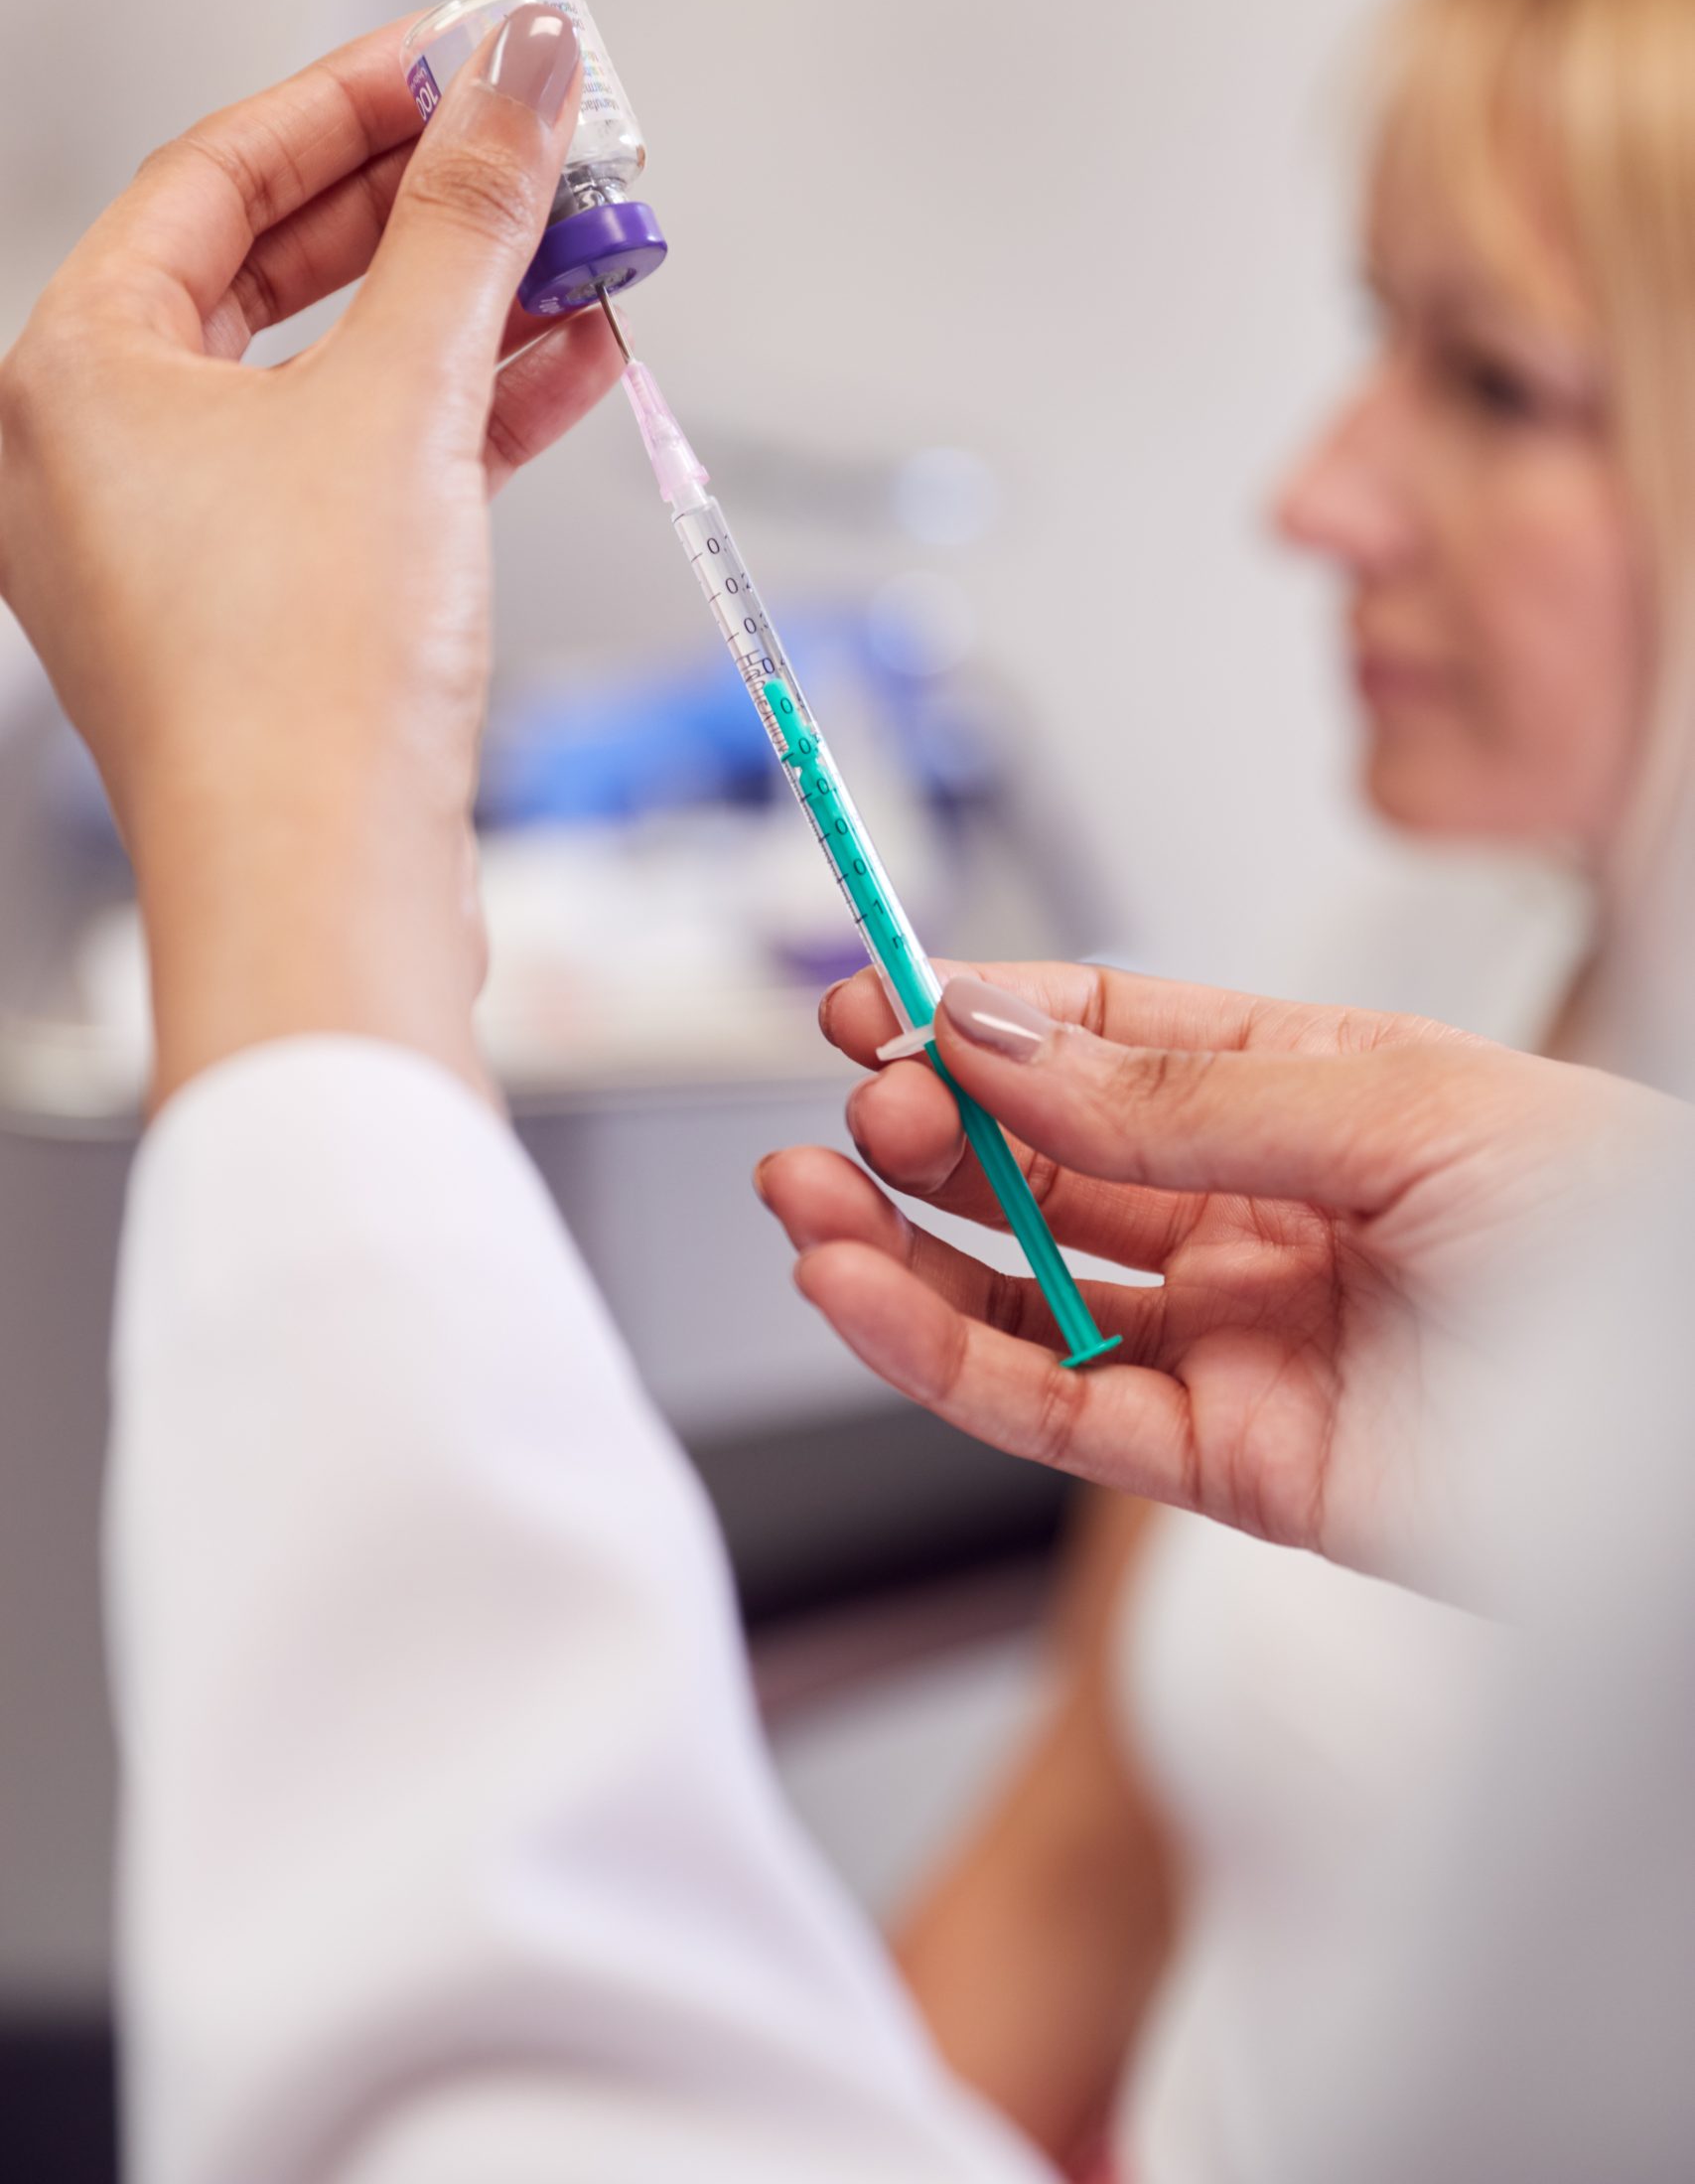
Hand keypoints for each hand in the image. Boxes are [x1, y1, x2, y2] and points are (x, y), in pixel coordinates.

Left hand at [0, 4, 623, 1103]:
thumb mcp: (400, 398)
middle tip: (548, 146)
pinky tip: (573, 365)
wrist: (326, 886)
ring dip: (473, 309)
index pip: (219, 172)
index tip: (471, 54)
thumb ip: (468, 221)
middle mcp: (105, 449)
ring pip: (340, 372)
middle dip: (434, 208)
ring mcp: (187, 535)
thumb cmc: (297, 679)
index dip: (358, 98)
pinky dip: (469, 413)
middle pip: (282, 267)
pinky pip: (369, 466)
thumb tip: (521, 76)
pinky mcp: (274, 607)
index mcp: (73, 373)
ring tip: (592, 250)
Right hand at [757, 964, 1684, 1591]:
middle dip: (933, 1127)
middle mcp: (1258, 1212)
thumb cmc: (1624, 1235)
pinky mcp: (1228, 1464)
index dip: (985, 1021)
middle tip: (859, 1099)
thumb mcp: (1409, 1110)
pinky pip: (1055, 1405)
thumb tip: (1004, 1039)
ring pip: (1024, 1290)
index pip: (1107, 1042)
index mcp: (1311, 1093)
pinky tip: (865, 1294)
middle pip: (1044, 1162)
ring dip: (902, 1246)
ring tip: (807, 1195)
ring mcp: (1237, 1338)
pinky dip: (944, 1354)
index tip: (876, 999)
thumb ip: (1187, 1098)